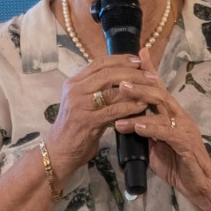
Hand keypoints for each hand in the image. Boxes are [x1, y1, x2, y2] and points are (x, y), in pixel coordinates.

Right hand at [44, 53, 148, 171]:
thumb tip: (121, 75)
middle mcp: (74, 90)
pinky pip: (113, 110)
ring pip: (111, 91)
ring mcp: (80, 105)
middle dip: (132, 72)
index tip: (137, 60)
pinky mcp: (87, 122)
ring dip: (135, 89)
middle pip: (107, 73)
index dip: (120, 59)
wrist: (59, 151)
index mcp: (73, 82)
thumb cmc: (75, 127)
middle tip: (149, 74)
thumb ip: (97, 88)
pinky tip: (142, 105)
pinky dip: (130, 107)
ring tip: (151, 89)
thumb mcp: (82, 102)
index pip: (99, 63)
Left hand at [110, 47, 210, 206]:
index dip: (149, 71)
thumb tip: (123, 123)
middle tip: (120, 82)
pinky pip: (168, 132)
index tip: (137, 55)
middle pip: (159, 94)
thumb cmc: (177, 165)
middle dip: (139, 86)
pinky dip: (152, 128)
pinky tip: (138, 127)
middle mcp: (179, 116)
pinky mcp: (186, 144)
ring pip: (162, 110)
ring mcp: (184, 128)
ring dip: (140, 106)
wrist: (199, 185)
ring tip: (121, 103)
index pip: (159, 89)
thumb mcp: (155, 146)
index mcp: (172, 114)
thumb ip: (143, 132)